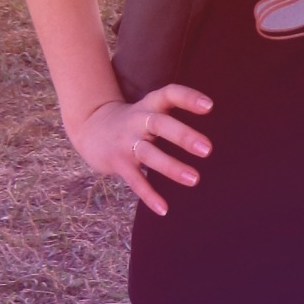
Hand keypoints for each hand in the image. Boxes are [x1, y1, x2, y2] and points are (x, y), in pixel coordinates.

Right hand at [68, 84, 213, 216]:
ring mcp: (126, 142)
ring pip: (149, 154)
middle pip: (160, 124)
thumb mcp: (150, 109)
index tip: (209, 106)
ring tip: (194, 179)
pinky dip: (149, 195)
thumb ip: (174, 116)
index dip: (187, 98)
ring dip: (171, 167)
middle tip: (208, 149)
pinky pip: (135, 181)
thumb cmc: (134, 121)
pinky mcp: (118, 163)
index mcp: (149, 105)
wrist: (90, 127)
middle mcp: (137, 121)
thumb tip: (212, 134)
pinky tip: (164, 209)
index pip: (169, 94)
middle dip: (183, 136)